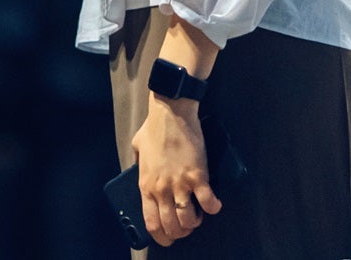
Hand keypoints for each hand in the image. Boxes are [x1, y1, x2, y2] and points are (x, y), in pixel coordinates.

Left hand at [134, 97, 223, 245]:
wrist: (171, 112)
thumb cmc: (154, 128)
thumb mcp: (137, 149)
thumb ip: (138, 165)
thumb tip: (142, 171)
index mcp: (146, 186)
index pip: (152, 223)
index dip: (162, 237)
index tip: (168, 237)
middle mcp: (162, 190)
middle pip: (171, 226)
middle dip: (180, 233)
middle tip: (186, 228)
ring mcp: (180, 184)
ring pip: (188, 219)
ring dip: (194, 223)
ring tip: (198, 216)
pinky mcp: (198, 175)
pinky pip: (207, 202)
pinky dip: (212, 208)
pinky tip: (214, 205)